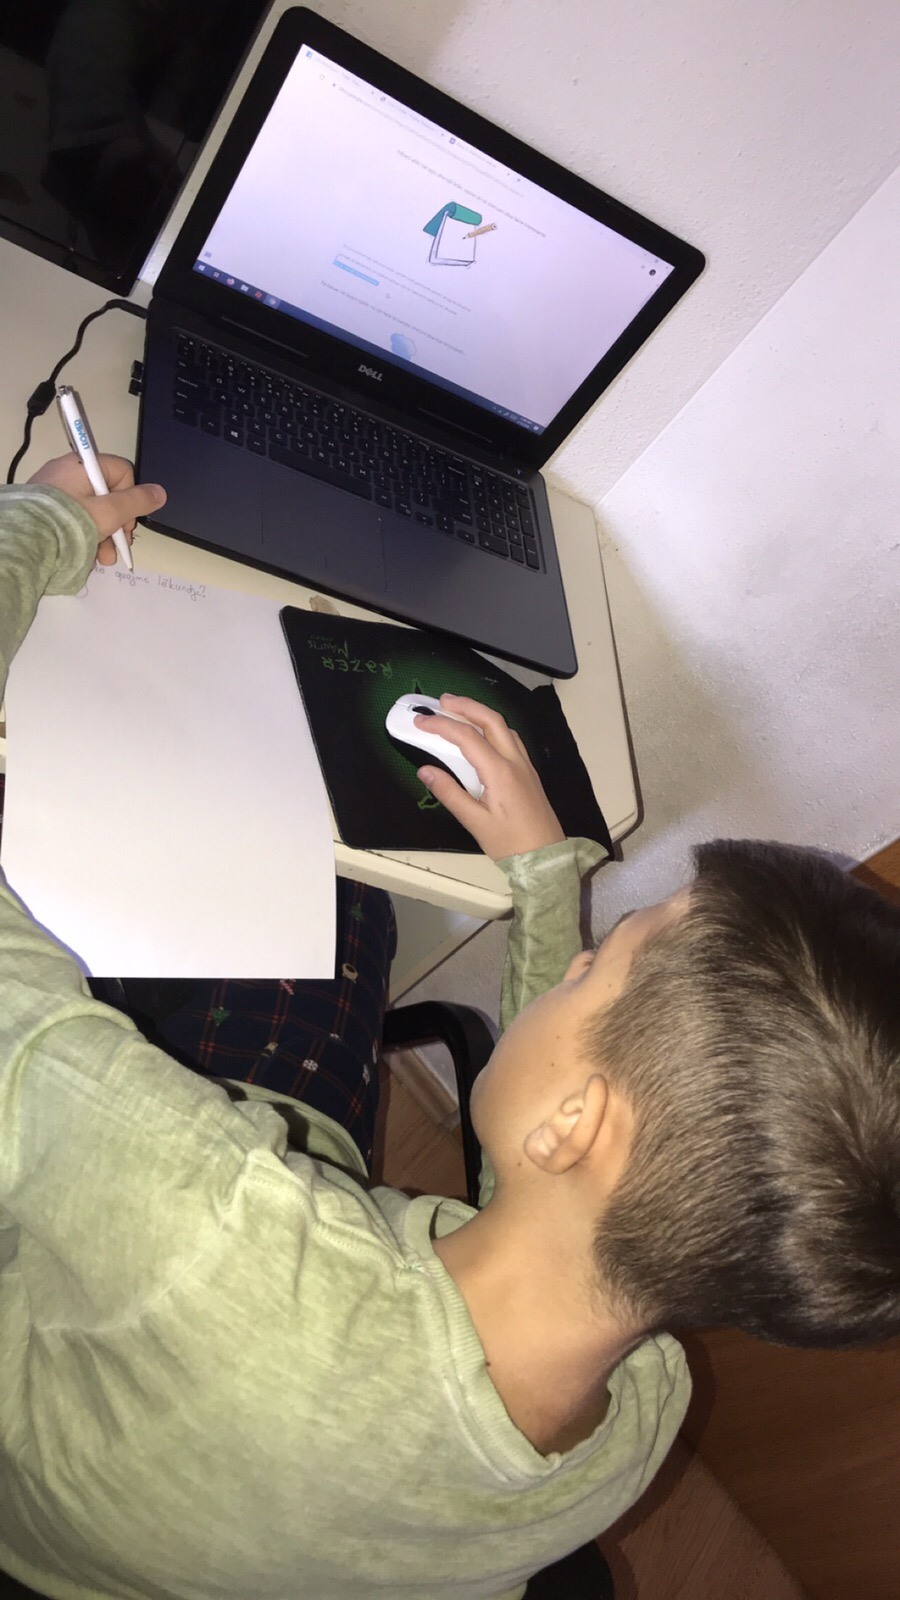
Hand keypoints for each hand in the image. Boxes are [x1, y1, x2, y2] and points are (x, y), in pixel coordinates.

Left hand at [28, 453, 165, 565]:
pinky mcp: (48, 510)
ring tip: (103, 558)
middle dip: (118, 524)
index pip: (121, 473)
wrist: (25, 543)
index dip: (131, 498)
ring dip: (104, 535)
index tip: (127, 522)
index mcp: (83, 466)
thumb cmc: (70, 522)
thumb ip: (137, 502)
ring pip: (92, 511)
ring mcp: (56, 492)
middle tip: (118, 545)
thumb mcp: (110, 512)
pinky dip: (85, 535)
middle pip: (108, 495)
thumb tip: (159, 492)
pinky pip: (75, 519)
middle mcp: (68, 474)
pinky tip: (87, 554)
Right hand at [416, 694, 564, 859]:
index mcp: (500, 771)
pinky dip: (493, 727)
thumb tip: (426, 771)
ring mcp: (525, 765)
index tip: (421, 723)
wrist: (546, 857)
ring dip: (481, 713)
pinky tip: (483, 734)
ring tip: (459, 711)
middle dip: (466, 705)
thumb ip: (449, 793)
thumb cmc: (511, 843)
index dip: (442, 725)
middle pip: (491, 720)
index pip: (467, 737)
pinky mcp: (529, 773)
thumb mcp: (474, 822)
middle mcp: (515, 761)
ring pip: (504, 727)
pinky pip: (511, 739)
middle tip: (442, 701)